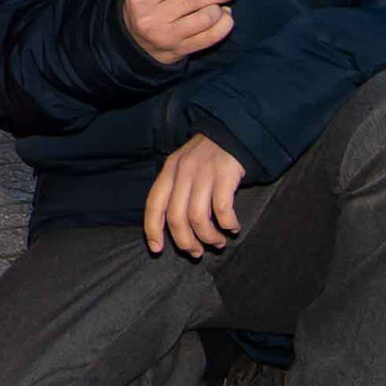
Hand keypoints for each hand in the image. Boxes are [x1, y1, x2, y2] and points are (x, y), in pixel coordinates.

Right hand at [119, 0, 237, 65]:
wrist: (132, 44)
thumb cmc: (145, 12)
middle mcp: (153, 17)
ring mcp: (167, 36)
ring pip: (205, 18)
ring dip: (220, 9)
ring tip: (224, 5)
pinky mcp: (180, 51)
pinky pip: (209, 37)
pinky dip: (223, 26)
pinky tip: (225, 19)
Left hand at [143, 134, 247, 258]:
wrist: (233, 132)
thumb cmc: (207, 157)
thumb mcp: (183, 167)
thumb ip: (176, 191)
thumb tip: (175, 228)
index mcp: (168, 171)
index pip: (154, 204)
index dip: (153, 229)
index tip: (157, 249)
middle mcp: (182, 172)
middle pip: (176, 217)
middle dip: (185, 241)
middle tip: (197, 252)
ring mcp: (203, 173)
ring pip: (198, 218)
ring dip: (208, 237)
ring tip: (218, 243)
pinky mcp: (225, 175)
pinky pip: (222, 209)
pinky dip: (227, 224)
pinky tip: (233, 227)